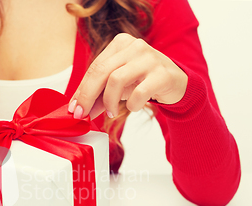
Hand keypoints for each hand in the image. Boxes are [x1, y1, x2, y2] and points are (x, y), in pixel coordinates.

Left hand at [68, 33, 187, 118]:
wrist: (177, 83)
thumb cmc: (144, 81)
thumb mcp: (118, 85)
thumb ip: (99, 94)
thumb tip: (79, 109)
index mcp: (120, 44)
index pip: (94, 67)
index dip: (81, 90)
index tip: (74, 109)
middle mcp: (135, 46)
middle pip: (101, 71)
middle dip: (88, 96)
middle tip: (84, 114)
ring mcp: (150, 58)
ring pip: (116, 80)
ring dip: (109, 101)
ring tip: (111, 112)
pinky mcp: (162, 74)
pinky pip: (138, 93)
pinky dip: (132, 105)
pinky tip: (134, 106)